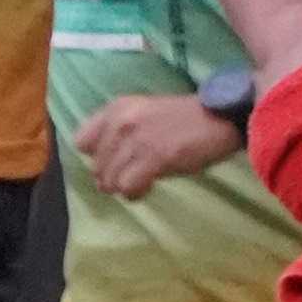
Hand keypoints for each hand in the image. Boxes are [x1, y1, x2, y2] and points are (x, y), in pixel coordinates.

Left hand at [80, 92, 241, 200]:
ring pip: (110, 180)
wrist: (220, 117)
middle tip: (133, 176)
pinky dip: (136, 193)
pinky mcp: (153, 157)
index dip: (97, 155)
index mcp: (117, 108)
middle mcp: (121, 121)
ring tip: (142, 182)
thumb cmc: (184, 118)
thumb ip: (120, 131)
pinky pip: (128, 188)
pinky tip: (149, 187)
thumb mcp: (144, 112)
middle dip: (112, 177)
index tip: (114, 160)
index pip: (82, 142)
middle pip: (96, 167)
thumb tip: (104, 164)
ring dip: (125, 187)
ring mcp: (136, 139)